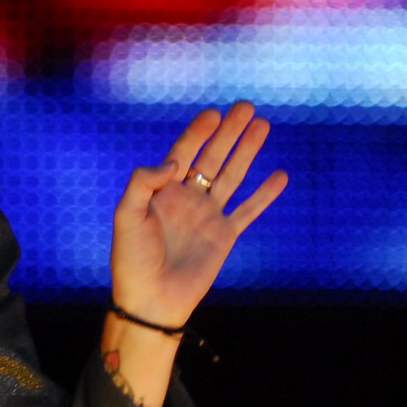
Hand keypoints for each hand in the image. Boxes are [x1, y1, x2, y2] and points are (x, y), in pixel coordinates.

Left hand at [111, 101, 287, 325]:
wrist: (150, 300)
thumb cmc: (131, 259)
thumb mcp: (126, 216)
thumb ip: (144, 183)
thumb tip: (176, 161)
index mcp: (161, 192)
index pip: (182, 152)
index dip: (198, 132)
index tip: (213, 113)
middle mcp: (186, 199)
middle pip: (211, 157)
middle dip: (228, 132)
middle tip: (246, 107)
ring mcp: (207, 216)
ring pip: (232, 176)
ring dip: (247, 152)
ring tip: (263, 126)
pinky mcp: (224, 236)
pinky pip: (248, 210)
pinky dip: (264, 194)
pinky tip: (279, 175)